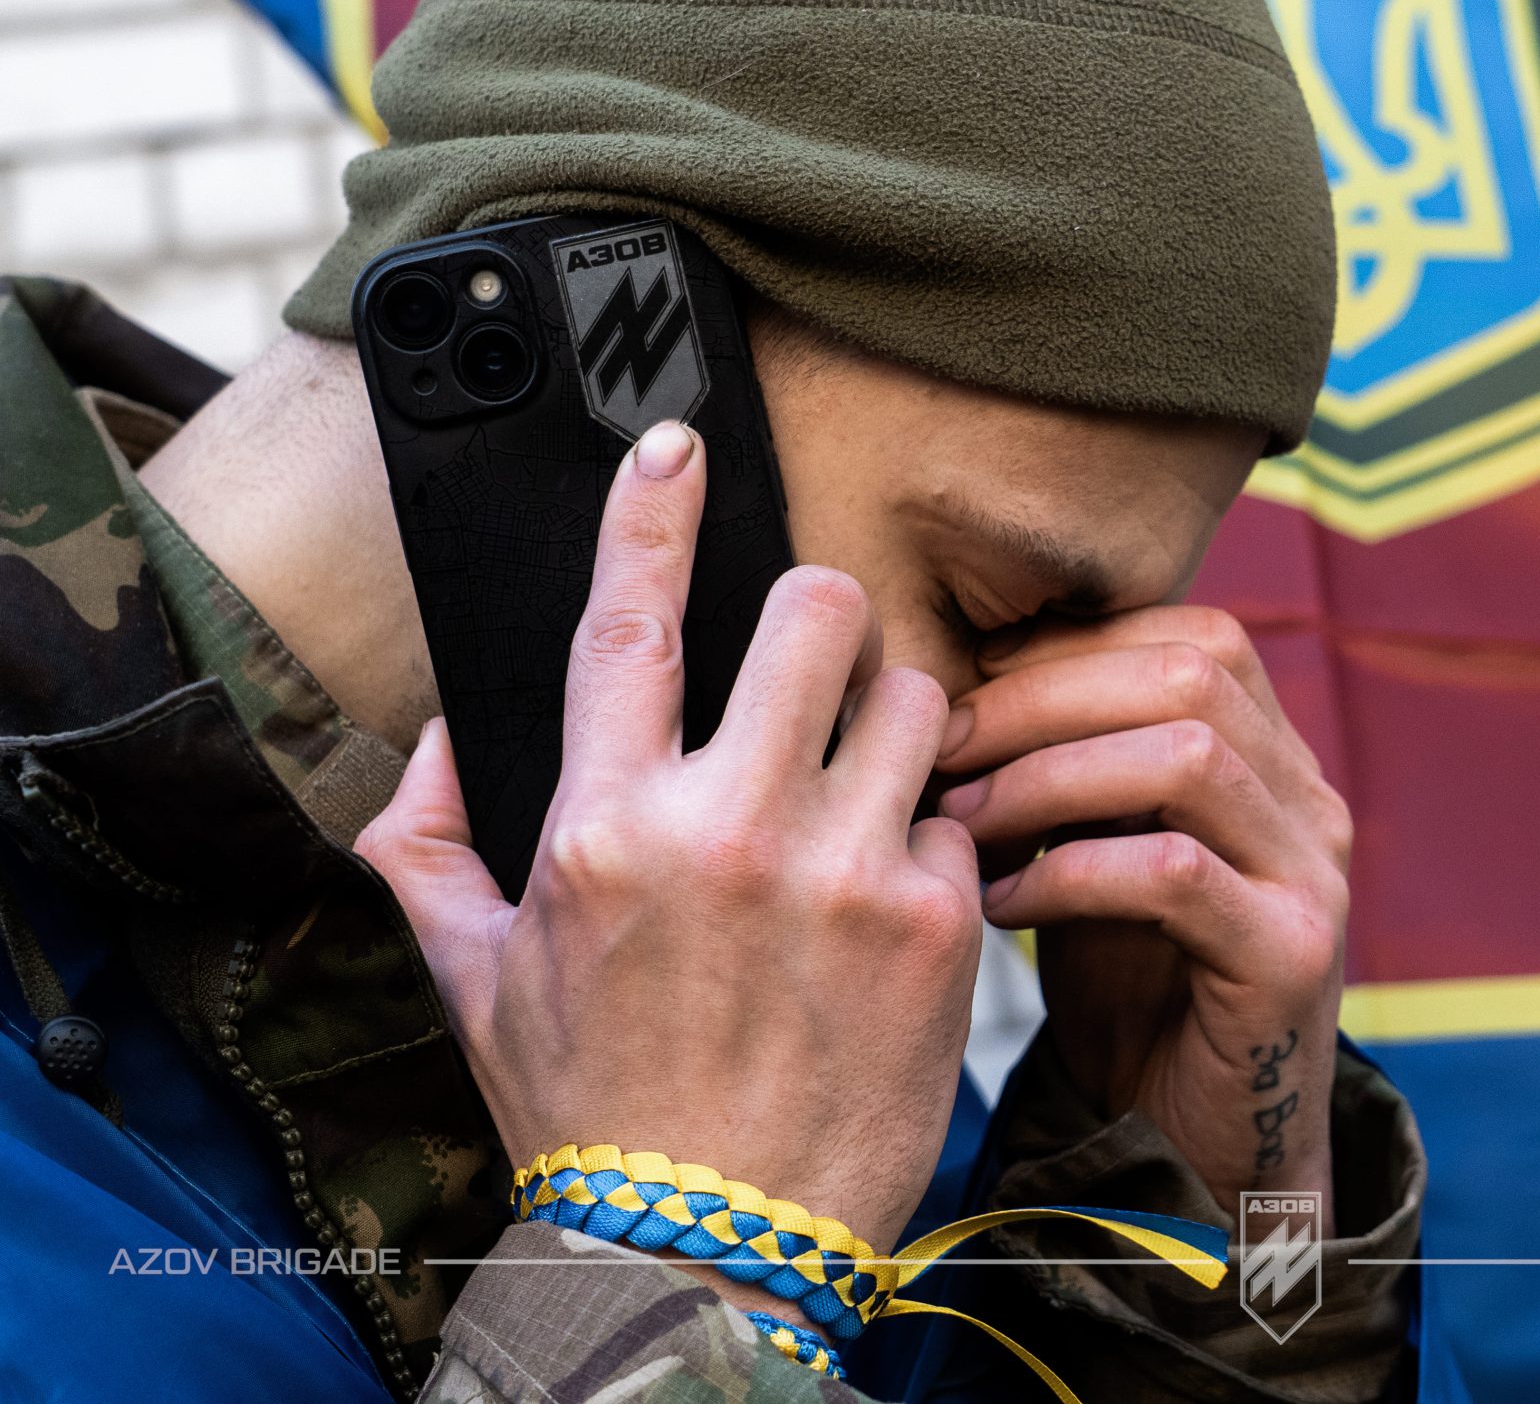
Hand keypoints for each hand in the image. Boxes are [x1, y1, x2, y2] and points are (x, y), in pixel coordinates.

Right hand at [357, 421, 982, 1277]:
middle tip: (818, 673)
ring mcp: (844, 871)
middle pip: (821, 612)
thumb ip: (428, 844)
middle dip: (825, 621)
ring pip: (916, 698)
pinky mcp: (937, 924)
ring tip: (864, 795)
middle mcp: (728, 829)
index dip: (651, 516)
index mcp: (605, 826)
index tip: (674, 442)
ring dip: (895, 726)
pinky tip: (896, 907)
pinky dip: (936, 845)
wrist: (711, 1249)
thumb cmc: (594, 1111)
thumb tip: (437, 735)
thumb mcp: (477, 979)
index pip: (629, 625)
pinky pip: (960, 817)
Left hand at [935, 607, 1349, 1223]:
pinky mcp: (1290, 956)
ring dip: (1048, 777)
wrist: (1193, 1148)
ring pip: (1187, 757)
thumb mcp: (1094, 850)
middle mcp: (1311, 799)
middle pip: (1189, 674)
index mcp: (1274, 757)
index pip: (1190, 636)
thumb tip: (943, 687)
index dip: (1066, 649)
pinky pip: (1174, 873)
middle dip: (1042, 698)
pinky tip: (1001, 905)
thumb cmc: (1130, 990)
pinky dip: (1070, 873)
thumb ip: (1065, 769)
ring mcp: (1312, 875)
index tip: (956, 694)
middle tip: (937, 748)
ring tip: (957, 822)